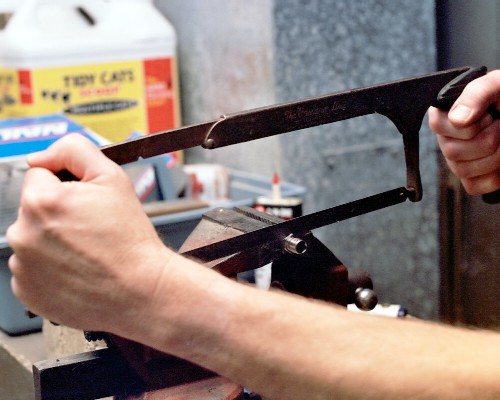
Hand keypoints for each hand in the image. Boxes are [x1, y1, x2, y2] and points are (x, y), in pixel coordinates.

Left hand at [6, 134, 169, 333]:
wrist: (140, 289)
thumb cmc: (130, 239)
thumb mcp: (112, 177)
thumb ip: (74, 150)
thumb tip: (42, 156)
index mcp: (40, 202)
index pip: (40, 175)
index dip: (68, 184)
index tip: (86, 202)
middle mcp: (23, 234)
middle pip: (36, 208)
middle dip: (59, 212)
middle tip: (92, 228)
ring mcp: (23, 266)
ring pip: (34, 238)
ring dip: (54, 240)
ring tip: (87, 251)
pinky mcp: (27, 291)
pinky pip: (33, 268)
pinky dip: (51, 267)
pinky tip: (77, 269)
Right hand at [429, 70, 499, 194]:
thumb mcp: (497, 85)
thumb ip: (476, 94)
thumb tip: (457, 119)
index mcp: (446, 113)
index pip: (437, 124)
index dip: (467, 125)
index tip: (488, 116)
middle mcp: (447, 138)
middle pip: (452, 151)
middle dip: (488, 140)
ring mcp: (456, 160)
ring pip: (463, 170)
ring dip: (494, 157)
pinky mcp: (470, 179)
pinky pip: (474, 186)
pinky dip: (494, 176)